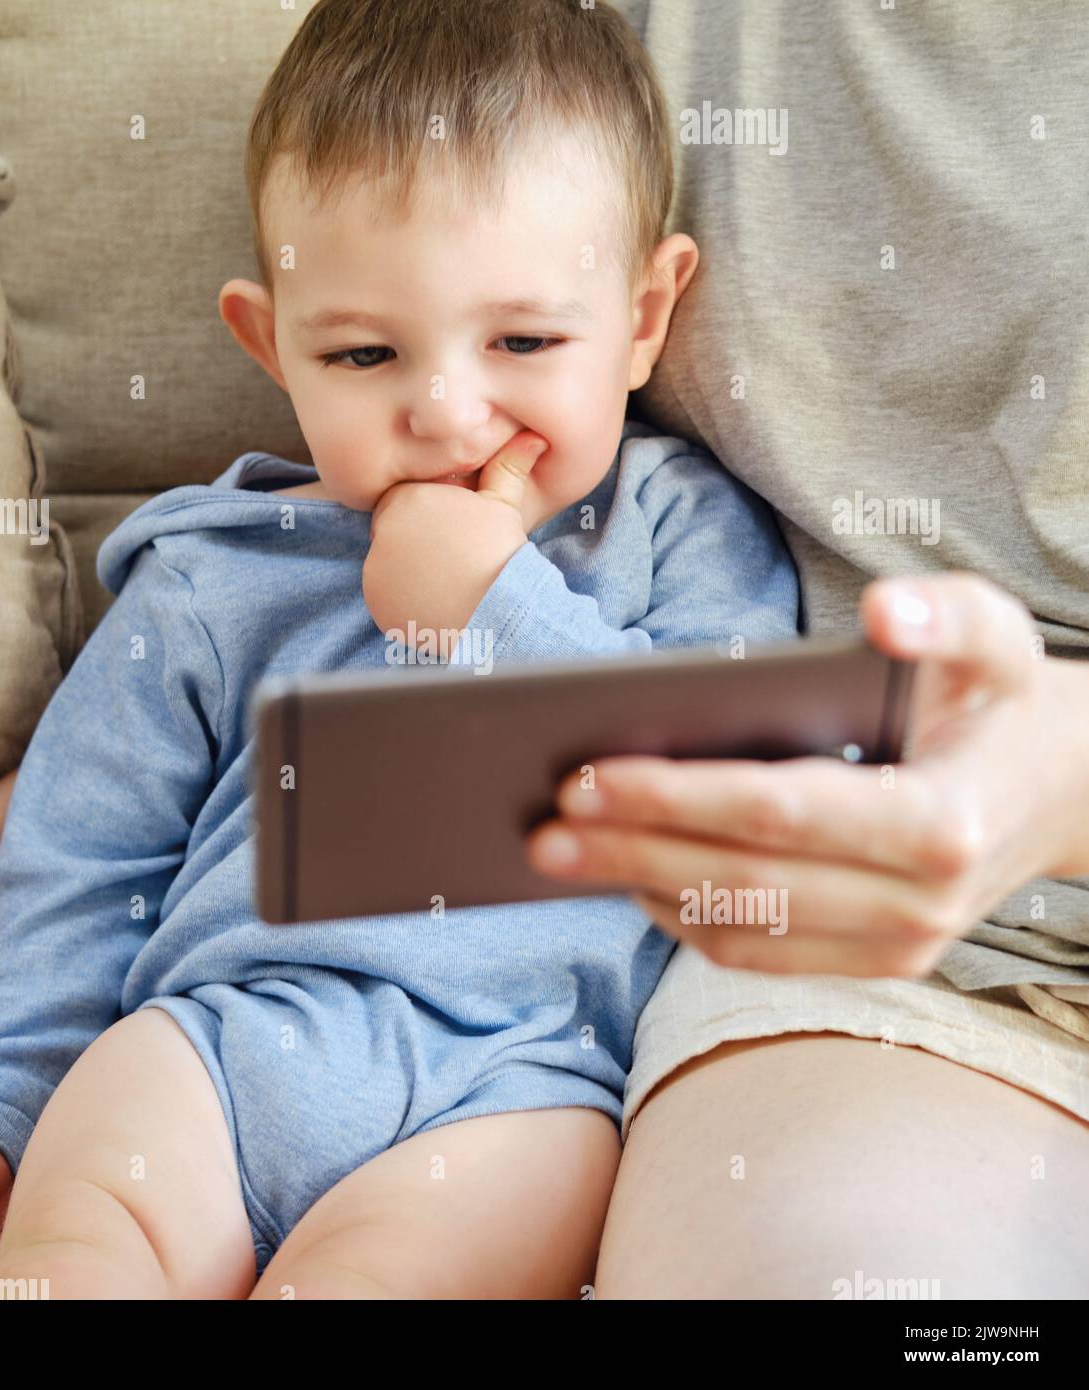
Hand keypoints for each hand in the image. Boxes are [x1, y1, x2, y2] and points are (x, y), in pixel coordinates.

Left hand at [363, 431, 549, 645]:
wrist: (494, 608)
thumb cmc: (500, 552)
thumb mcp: (503, 505)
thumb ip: (506, 467)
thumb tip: (533, 437)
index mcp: (408, 498)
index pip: (402, 497)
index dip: (425, 511)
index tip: (447, 527)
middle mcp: (383, 529)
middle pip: (389, 527)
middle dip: (410, 537)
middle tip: (445, 554)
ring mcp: (375, 567)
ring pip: (384, 560)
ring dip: (404, 567)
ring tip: (440, 578)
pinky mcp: (375, 600)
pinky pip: (382, 592)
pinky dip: (399, 595)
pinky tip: (430, 598)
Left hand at [525, 573, 1088, 976]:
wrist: (1060, 792)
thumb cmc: (1003, 701)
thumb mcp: (996, 636)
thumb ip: (946, 614)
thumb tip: (883, 612)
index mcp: (938, 823)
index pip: (779, 813)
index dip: (675, 798)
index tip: (584, 776)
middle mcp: (918, 906)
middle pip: (741, 883)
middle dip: (629, 851)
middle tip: (539, 826)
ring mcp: (897, 947)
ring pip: (740, 932)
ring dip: (642, 891)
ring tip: (563, 853)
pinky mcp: (874, 964)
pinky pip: (759, 954)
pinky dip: (685, 921)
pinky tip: (628, 878)